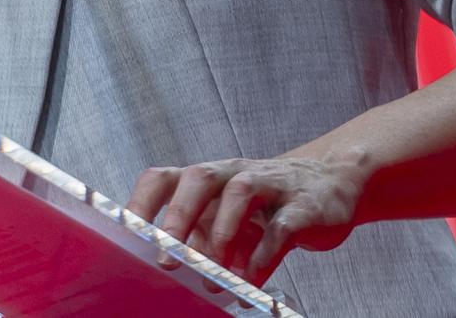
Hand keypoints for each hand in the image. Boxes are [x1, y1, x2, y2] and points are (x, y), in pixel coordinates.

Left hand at [124, 154, 366, 288]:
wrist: (330, 186)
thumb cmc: (265, 208)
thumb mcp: (226, 221)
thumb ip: (200, 242)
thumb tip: (168, 276)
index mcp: (207, 179)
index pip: (163, 179)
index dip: (141, 203)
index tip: (125, 235)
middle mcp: (233, 174)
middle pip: (198, 179)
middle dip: (177, 218)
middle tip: (166, 260)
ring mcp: (270, 185)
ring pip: (240, 192)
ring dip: (222, 234)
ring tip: (213, 275)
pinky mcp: (303, 207)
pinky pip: (282, 227)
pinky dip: (264, 256)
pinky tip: (251, 280)